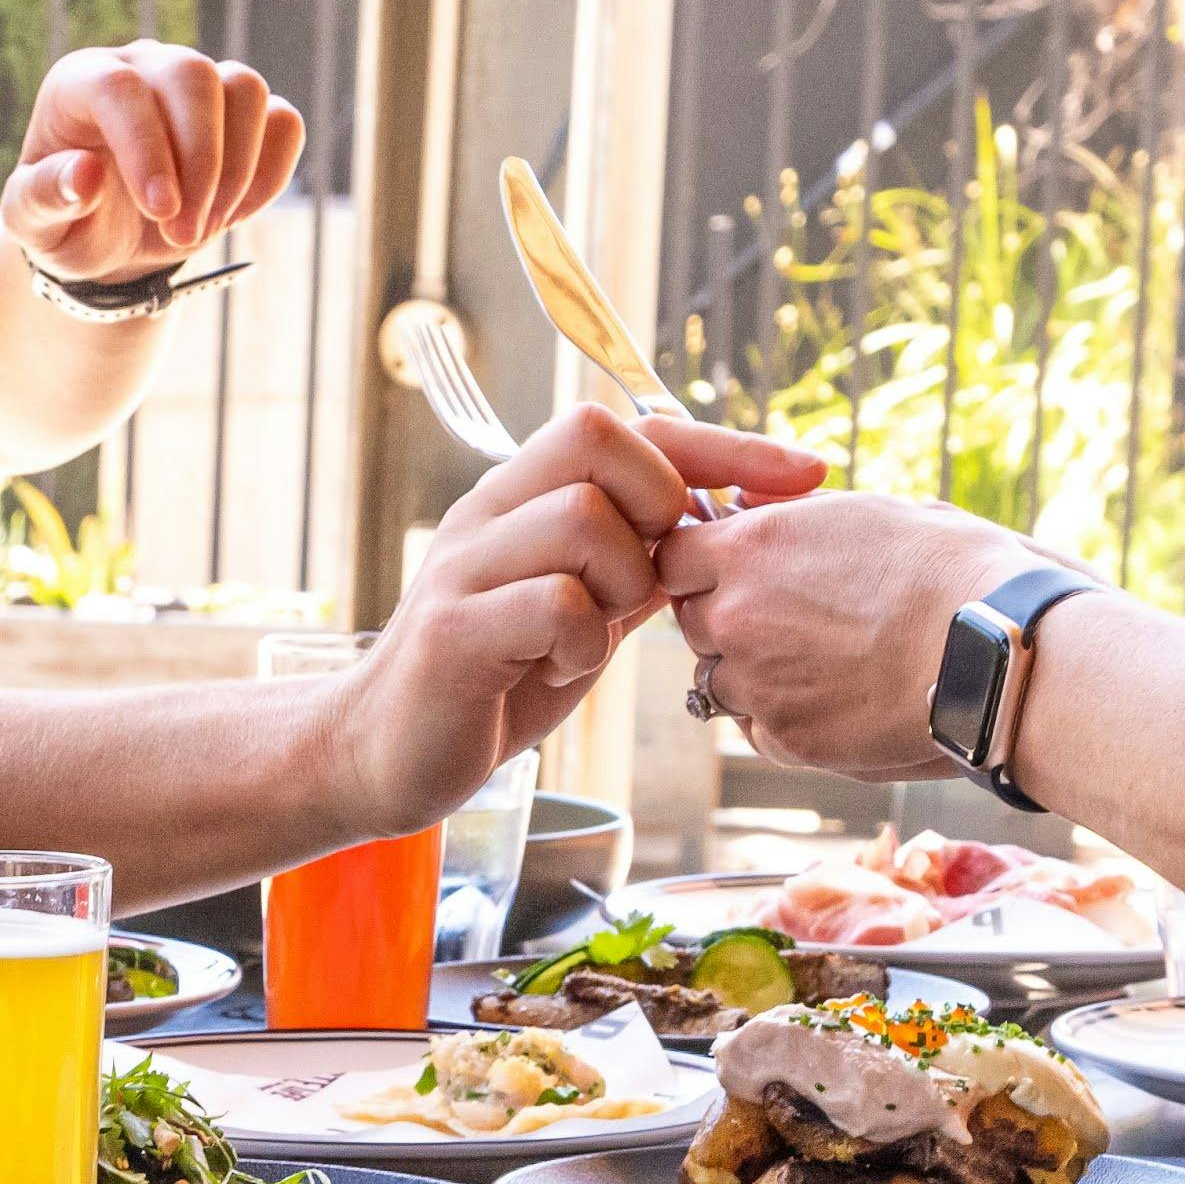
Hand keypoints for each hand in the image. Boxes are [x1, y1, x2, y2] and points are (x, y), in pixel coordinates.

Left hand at [3, 41, 306, 283]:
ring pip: (245, 90)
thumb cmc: (65, 221)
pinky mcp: (242, 113)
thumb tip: (83, 175)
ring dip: (236, 170)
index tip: (161, 211)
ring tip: (204, 228)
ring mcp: (198, 83)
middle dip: (199, 163)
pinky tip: (236, 214)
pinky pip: (282, 121)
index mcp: (80, 82)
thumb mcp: (36, 224)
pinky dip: (270, 172)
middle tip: (183, 235)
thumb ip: (45, 198)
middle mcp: (142, 65)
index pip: (120, 89)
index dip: (146, 147)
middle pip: (193, 76)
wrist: (105, 234)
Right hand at [330, 408, 823, 832]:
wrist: (383, 755)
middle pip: (596, 441)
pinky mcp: (453, 631)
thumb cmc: (492, 683)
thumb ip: (636, 565)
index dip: (723, 444)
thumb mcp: (581, 612)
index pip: (632, 428)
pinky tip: (561, 673)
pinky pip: (553, 603)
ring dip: (619, 584)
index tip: (800, 474)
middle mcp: (486, 513)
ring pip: (579, 518)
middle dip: (657, 503)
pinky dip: (581, 643)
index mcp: (521, 498)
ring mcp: (464, 567)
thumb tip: (726, 526)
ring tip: (595, 638)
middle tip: (650, 580)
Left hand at [656, 490, 1031, 778]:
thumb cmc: (946, 567)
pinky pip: (756, 727)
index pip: (673, 558)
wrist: (994, 647)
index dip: (700, 564)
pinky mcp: (787, 739)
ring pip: (719, 679)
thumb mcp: (863, 512)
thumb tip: (742, 505)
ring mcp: (757, 684)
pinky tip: (831, 696)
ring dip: (750, 670)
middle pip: (693, 622)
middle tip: (784, 613)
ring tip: (818, 657)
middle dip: (725, 616)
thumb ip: (788, 517)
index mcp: (749, 551)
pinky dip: (779, 715)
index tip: (730, 567)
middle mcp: (737, 619)